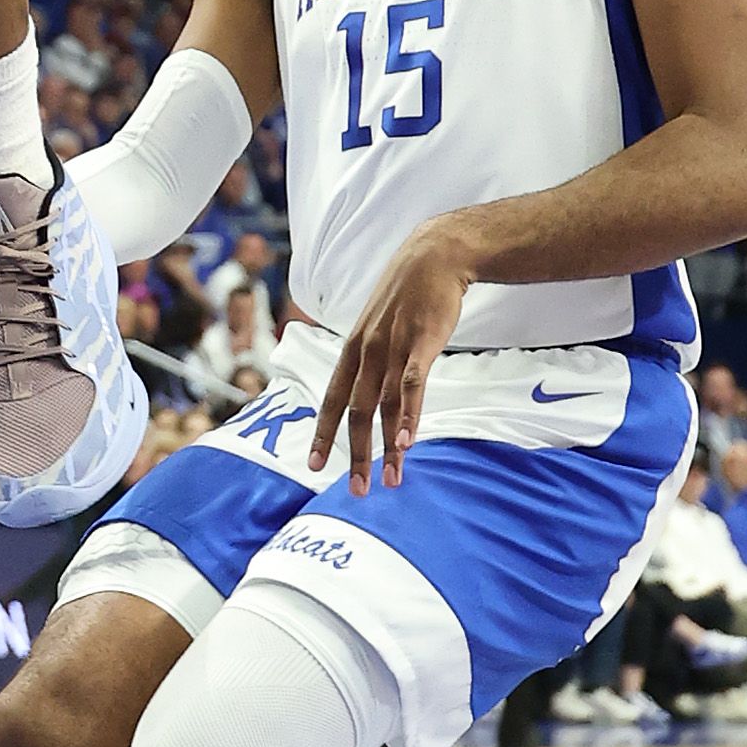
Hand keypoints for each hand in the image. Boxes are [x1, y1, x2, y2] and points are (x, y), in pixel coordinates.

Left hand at [303, 220, 478, 492]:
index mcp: (354, 349)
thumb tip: (369, 391)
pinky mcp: (422, 343)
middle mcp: (368, 351)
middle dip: (356, 454)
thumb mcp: (379, 325)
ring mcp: (394, 347)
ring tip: (391, 479)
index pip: (332, 398)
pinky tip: (409, 440)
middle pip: (357, 411)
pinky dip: (410, 414)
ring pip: (386, 405)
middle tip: (357, 490)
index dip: (322, 433)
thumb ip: (373, 359)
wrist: (434, 257)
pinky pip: (412, 385)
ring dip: (388, 446)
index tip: (312, 466)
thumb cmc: (407, 296)